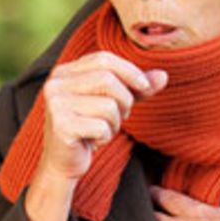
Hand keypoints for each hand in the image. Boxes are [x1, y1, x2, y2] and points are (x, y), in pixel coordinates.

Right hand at [37, 51, 167, 182]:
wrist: (63, 162)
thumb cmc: (89, 128)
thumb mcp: (114, 103)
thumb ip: (136, 88)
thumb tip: (163, 76)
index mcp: (65, 72)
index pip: (103, 58)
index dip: (129, 70)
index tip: (145, 87)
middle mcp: (56, 84)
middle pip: (107, 79)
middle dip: (125, 99)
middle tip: (122, 116)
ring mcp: (56, 104)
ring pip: (108, 105)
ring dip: (115, 122)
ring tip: (104, 129)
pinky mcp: (61, 126)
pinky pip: (101, 126)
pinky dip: (106, 136)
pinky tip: (94, 141)